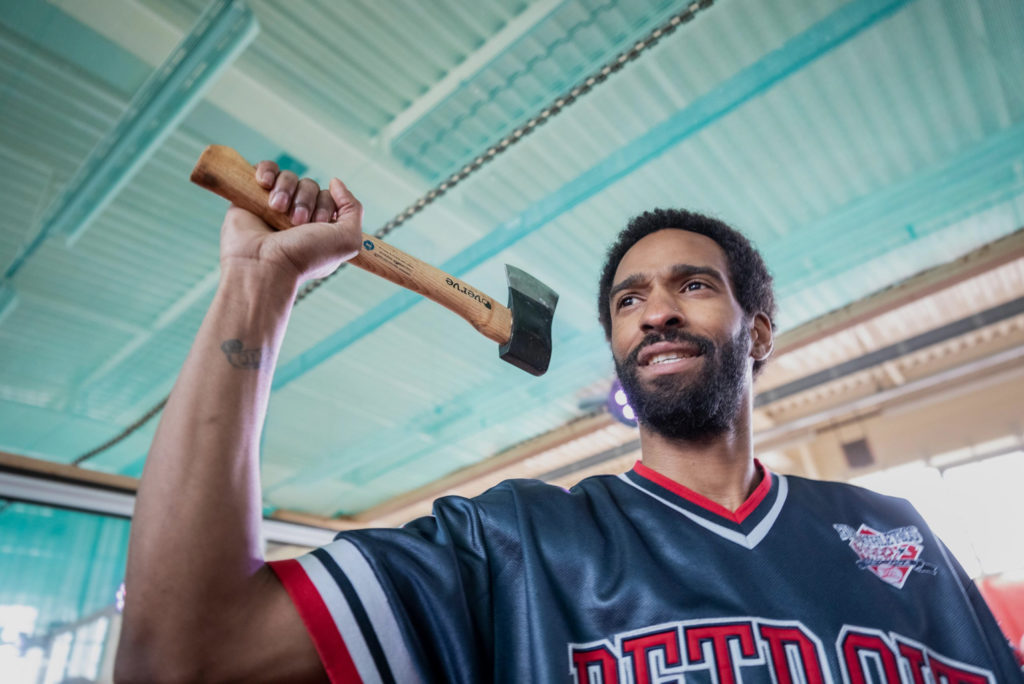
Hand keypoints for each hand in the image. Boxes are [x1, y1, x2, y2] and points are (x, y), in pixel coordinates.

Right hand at [219, 161, 362, 282]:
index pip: (329, 198)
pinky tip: (264, 184)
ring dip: (286, 190)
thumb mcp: (348, 240)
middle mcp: (297, 218)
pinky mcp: (251, 198)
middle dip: (305, 200)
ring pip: (289, 177)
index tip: (317, 224)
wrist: (264, 266)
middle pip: (310, 186)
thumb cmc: (304, 258)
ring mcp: (274, 208)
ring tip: (277, 208)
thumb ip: (353, 209)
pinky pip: (265, 169)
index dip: (326, 205)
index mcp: (319, 229)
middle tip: (296, 221)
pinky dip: (267, 170)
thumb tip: (335, 182)